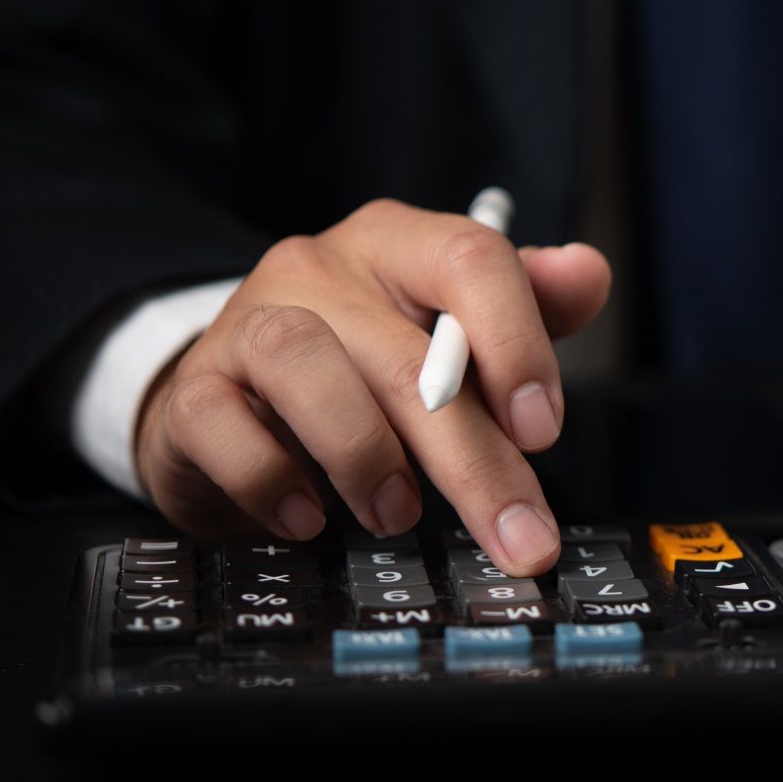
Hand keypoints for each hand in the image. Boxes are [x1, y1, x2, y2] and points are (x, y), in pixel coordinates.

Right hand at [134, 199, 610, 575]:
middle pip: (406, 352)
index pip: (469, 258)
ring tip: (398, 516)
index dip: (515, 341)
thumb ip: (529, 309)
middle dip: (473, 460)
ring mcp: (245, 322)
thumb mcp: (454, 337)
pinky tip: (309, 518)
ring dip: (364, 453)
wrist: (233, 404)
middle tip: (517, 537)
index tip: (544, 430)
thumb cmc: (365, 370)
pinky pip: (221, 424)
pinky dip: (272, 479)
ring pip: (304, 361)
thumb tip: (590, 273)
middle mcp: (320, 268)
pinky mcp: (192, 392)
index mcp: (400, 244)